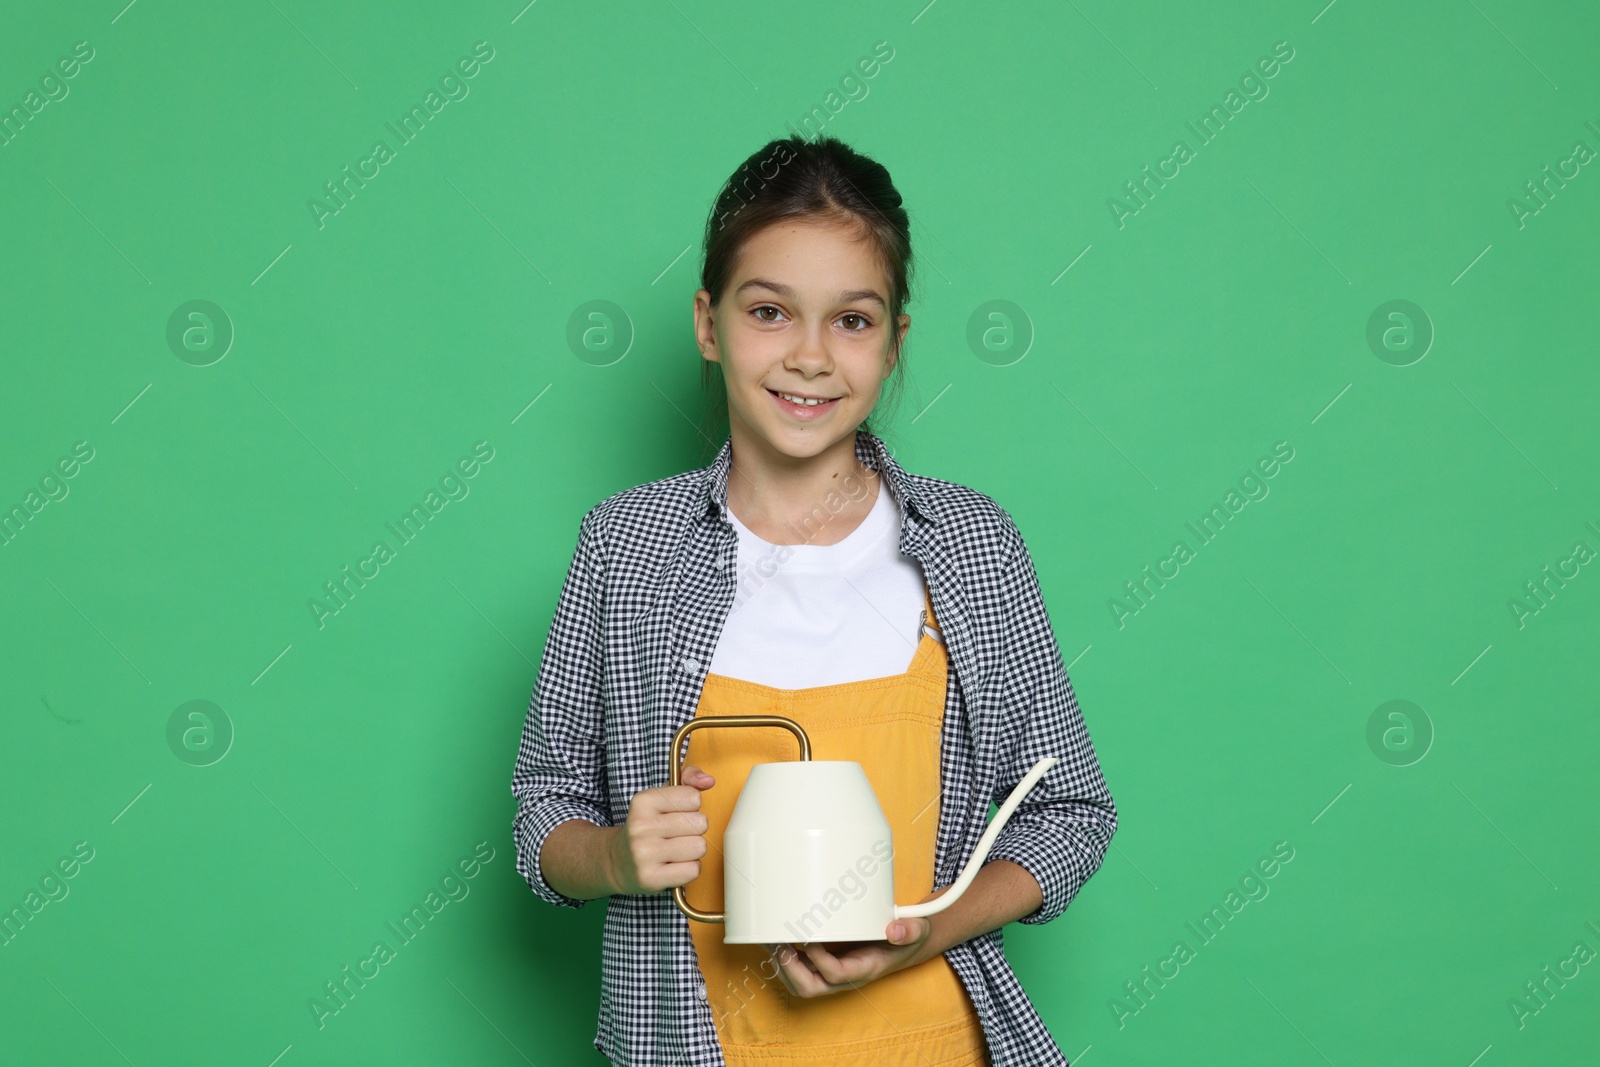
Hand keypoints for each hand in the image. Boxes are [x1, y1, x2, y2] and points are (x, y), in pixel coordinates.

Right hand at [607, 764, 714, 894]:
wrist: (617, 861)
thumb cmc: (647, 825)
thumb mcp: (661, 797)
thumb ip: (687, 779)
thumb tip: (709, 781)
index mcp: (643, 801)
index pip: (693, 797)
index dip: (691, 807)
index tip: (677, 813)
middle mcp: (641, 826)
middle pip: (700, 823)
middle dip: (694, 829)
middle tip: (676, 834)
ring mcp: (644, 854)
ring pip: (699, 846)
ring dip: (693, 850)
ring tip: (676, 850)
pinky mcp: (650, 878)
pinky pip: (693, 870)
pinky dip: (689, 869)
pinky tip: (674, 865)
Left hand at [762, 911, 936, 997]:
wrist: (905, 945)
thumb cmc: (906, 938)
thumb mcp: (918, 930)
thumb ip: (911, 929)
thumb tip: (895, 930)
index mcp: (865, 968)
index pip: (836, 974)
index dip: (818, 960)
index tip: (809, 938)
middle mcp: (846, 975)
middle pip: (811, 987)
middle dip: (791, 969)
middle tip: (780, 944)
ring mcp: (833, 972)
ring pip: (801, 983)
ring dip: (782, 965)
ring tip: (771, 941)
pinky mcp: (825, 963)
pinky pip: (800, 970)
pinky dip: (784, 957)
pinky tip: (776, 939)